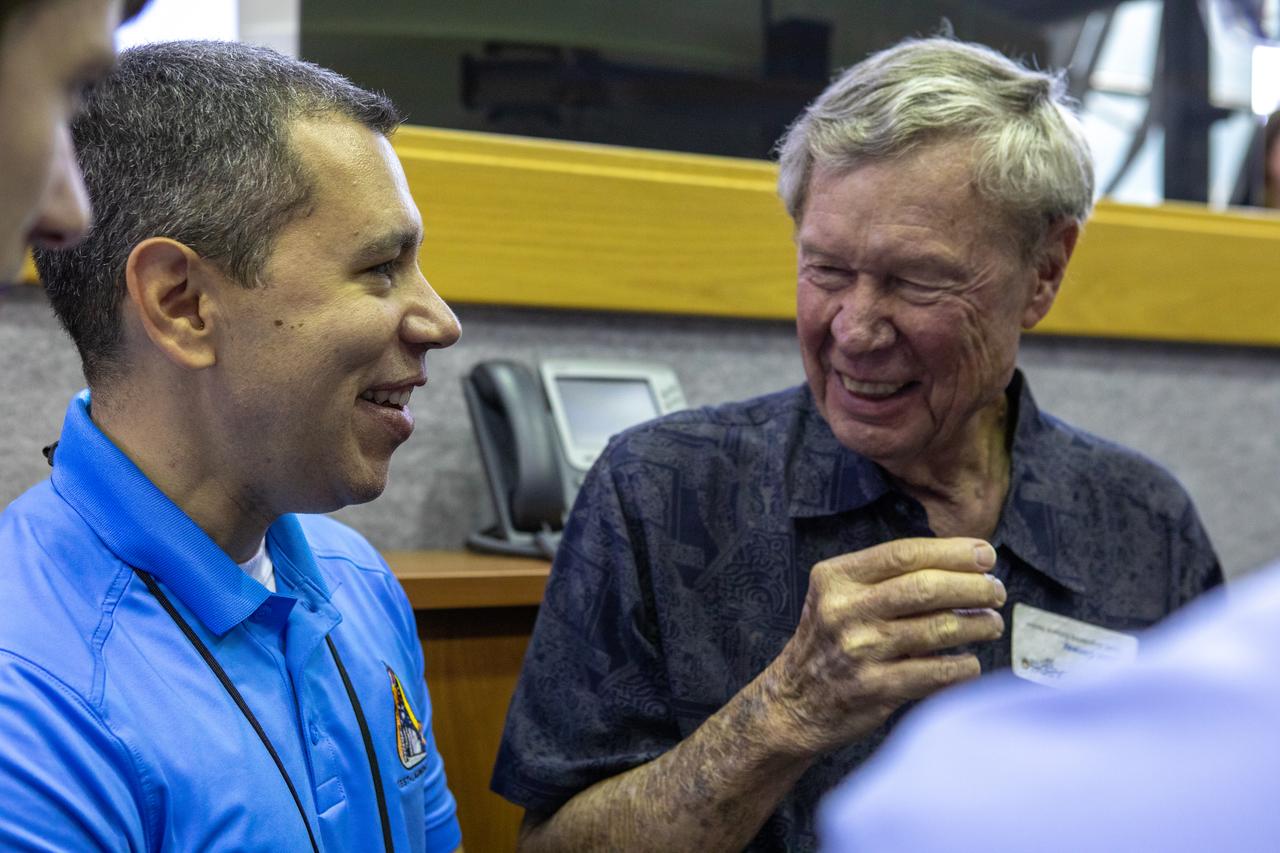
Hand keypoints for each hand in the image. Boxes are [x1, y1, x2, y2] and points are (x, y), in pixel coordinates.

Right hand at [758, 537, 1005, 756]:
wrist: (794, 702)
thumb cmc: (829, 641)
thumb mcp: (838, 596)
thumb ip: (886, 579)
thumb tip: (961, 566)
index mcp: (836, 578)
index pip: (904, 554)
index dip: (953, 552)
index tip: (986, 556)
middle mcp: (844, 610)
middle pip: (925, 588)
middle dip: (973, 587)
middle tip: (996, 591)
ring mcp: (859, 651)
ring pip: (937, 629)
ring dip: (977, 625)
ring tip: (992, 623)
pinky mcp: (874, 689)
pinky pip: (936, 673)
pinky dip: (964, 667)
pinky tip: (971, 662)